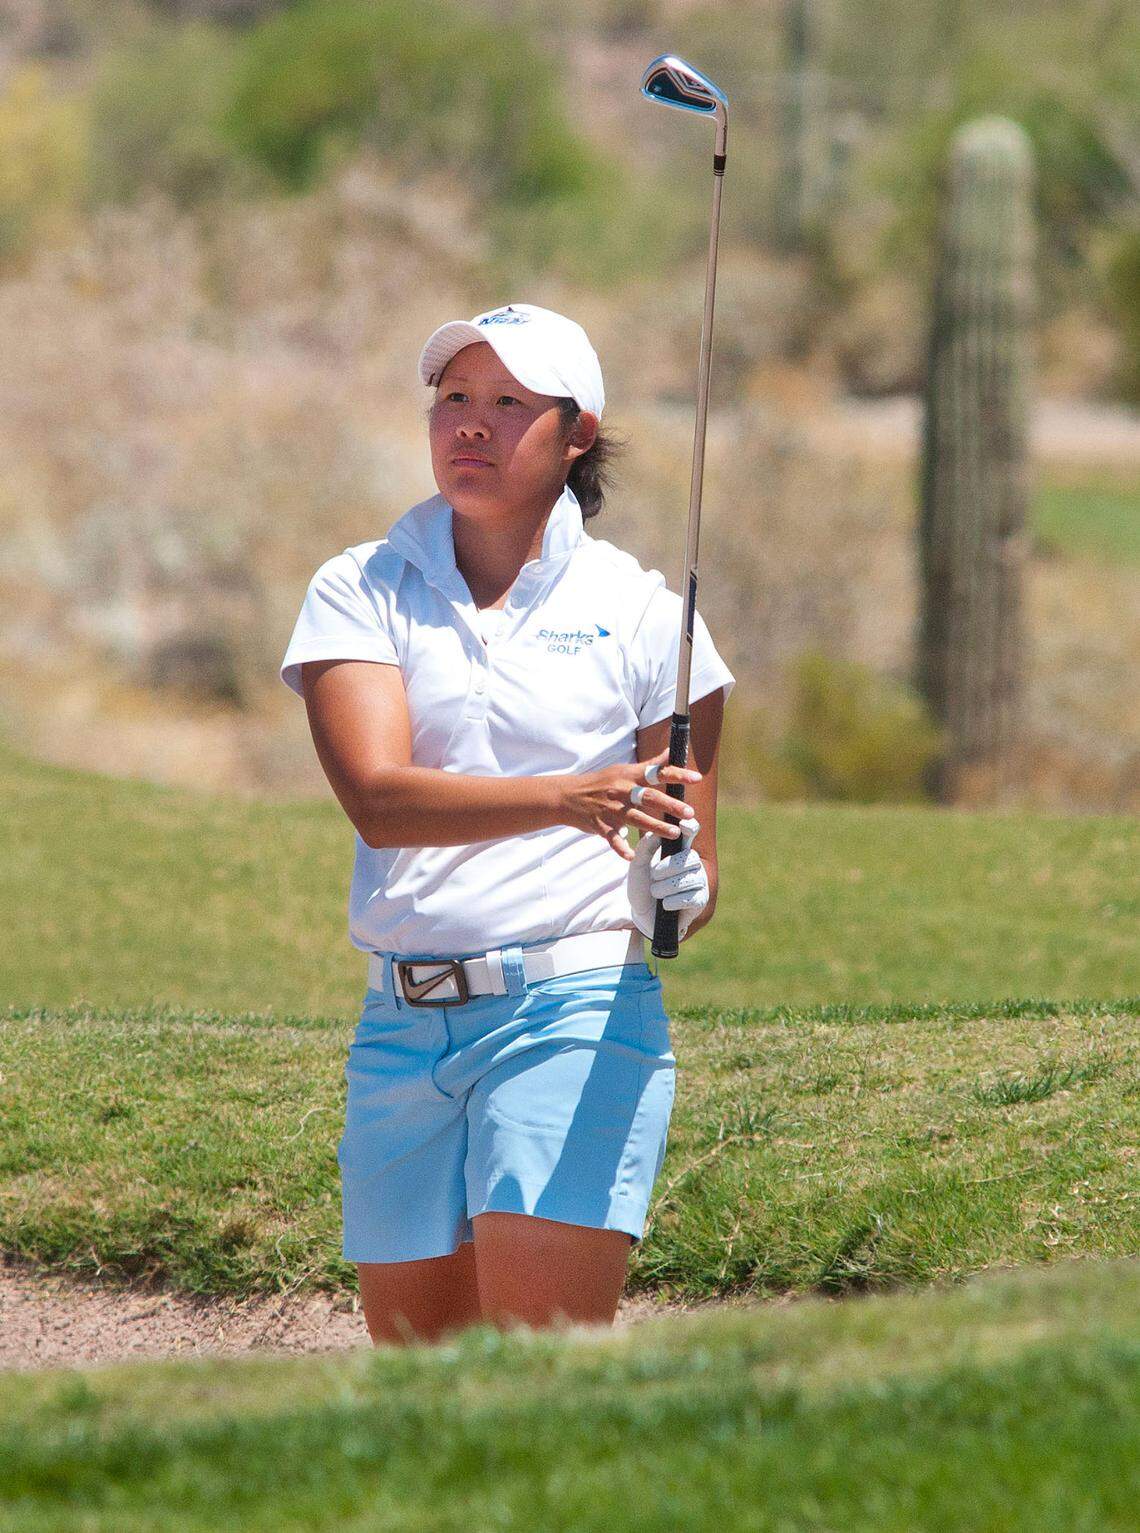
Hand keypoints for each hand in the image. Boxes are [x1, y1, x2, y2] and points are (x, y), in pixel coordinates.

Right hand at [561, 747, 701, 860]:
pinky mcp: (600, 825)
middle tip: (689, 813)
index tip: (696, 778)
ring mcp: (610, 809)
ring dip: (655, 826)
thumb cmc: (602, 782)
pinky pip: (612, 838)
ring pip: (635, 818)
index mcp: (629, 775)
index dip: (677, 774)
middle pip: (649, 797)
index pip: (657, 772)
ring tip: (674, 833)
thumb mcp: (623, 769)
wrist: (568, 796)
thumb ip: (649, 764)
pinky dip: (620, 847)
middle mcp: (621, 790)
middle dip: (670, 805)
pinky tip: (630, 855)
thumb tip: (670, 751)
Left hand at [626, 814, 708, 941]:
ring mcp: (699, 882)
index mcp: (679, 851)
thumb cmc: (642, 886)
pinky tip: (665, 905)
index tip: (683, 824)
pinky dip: (673, 901)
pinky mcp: (700, 900)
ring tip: (656, 892)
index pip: (690, 833)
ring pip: (689, 879)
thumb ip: (644, 848)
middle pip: (690, 858)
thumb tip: (656, 833)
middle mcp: (693, 864)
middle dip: (668, 868)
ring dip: (667, 887)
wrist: (642, 914)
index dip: (690, 827)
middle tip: (654, 876)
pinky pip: (691, 897)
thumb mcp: (637, 866)